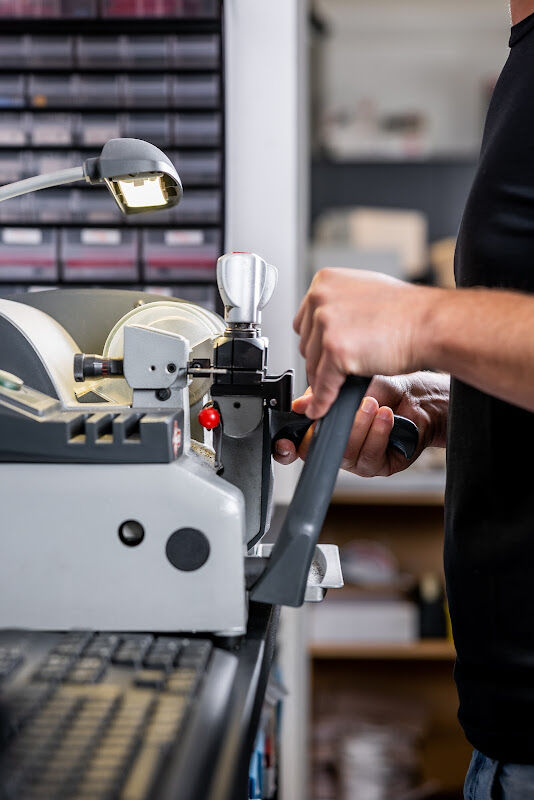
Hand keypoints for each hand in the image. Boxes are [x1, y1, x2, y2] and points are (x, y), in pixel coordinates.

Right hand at [273, 372, 448, 477]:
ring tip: (374, 405)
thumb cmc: (388, 391)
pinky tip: (386, 417)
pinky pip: (369, 457)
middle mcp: (338, 446)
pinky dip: (378, 434)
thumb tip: (300, 404)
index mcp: (326, 429)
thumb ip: (324, 395)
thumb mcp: (350, 384)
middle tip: (349, 405)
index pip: (297, 444)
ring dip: (360, 426)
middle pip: (317, 451)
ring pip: (345, 452)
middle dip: (332, 427)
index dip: (287, 447)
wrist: (421, 399)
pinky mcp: (378, 466)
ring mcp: (357, 458)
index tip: (286, 441)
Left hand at [293, 268, 437, 418]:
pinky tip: (321, 409)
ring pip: (312, 365)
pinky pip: (322, 384)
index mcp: (324, 281)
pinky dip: (322, 400)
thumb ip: (337, 308)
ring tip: (341, 384)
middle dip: (321, 360)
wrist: (431, 324)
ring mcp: (326, 323)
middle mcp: (320, 298)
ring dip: (325, 380)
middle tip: (342, 369)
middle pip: (305, 345)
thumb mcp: (362, 297)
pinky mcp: (335, 349)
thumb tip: (319, 331)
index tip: (326, 355)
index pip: (304, 322)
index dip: (317, 343)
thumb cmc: (407, 312)